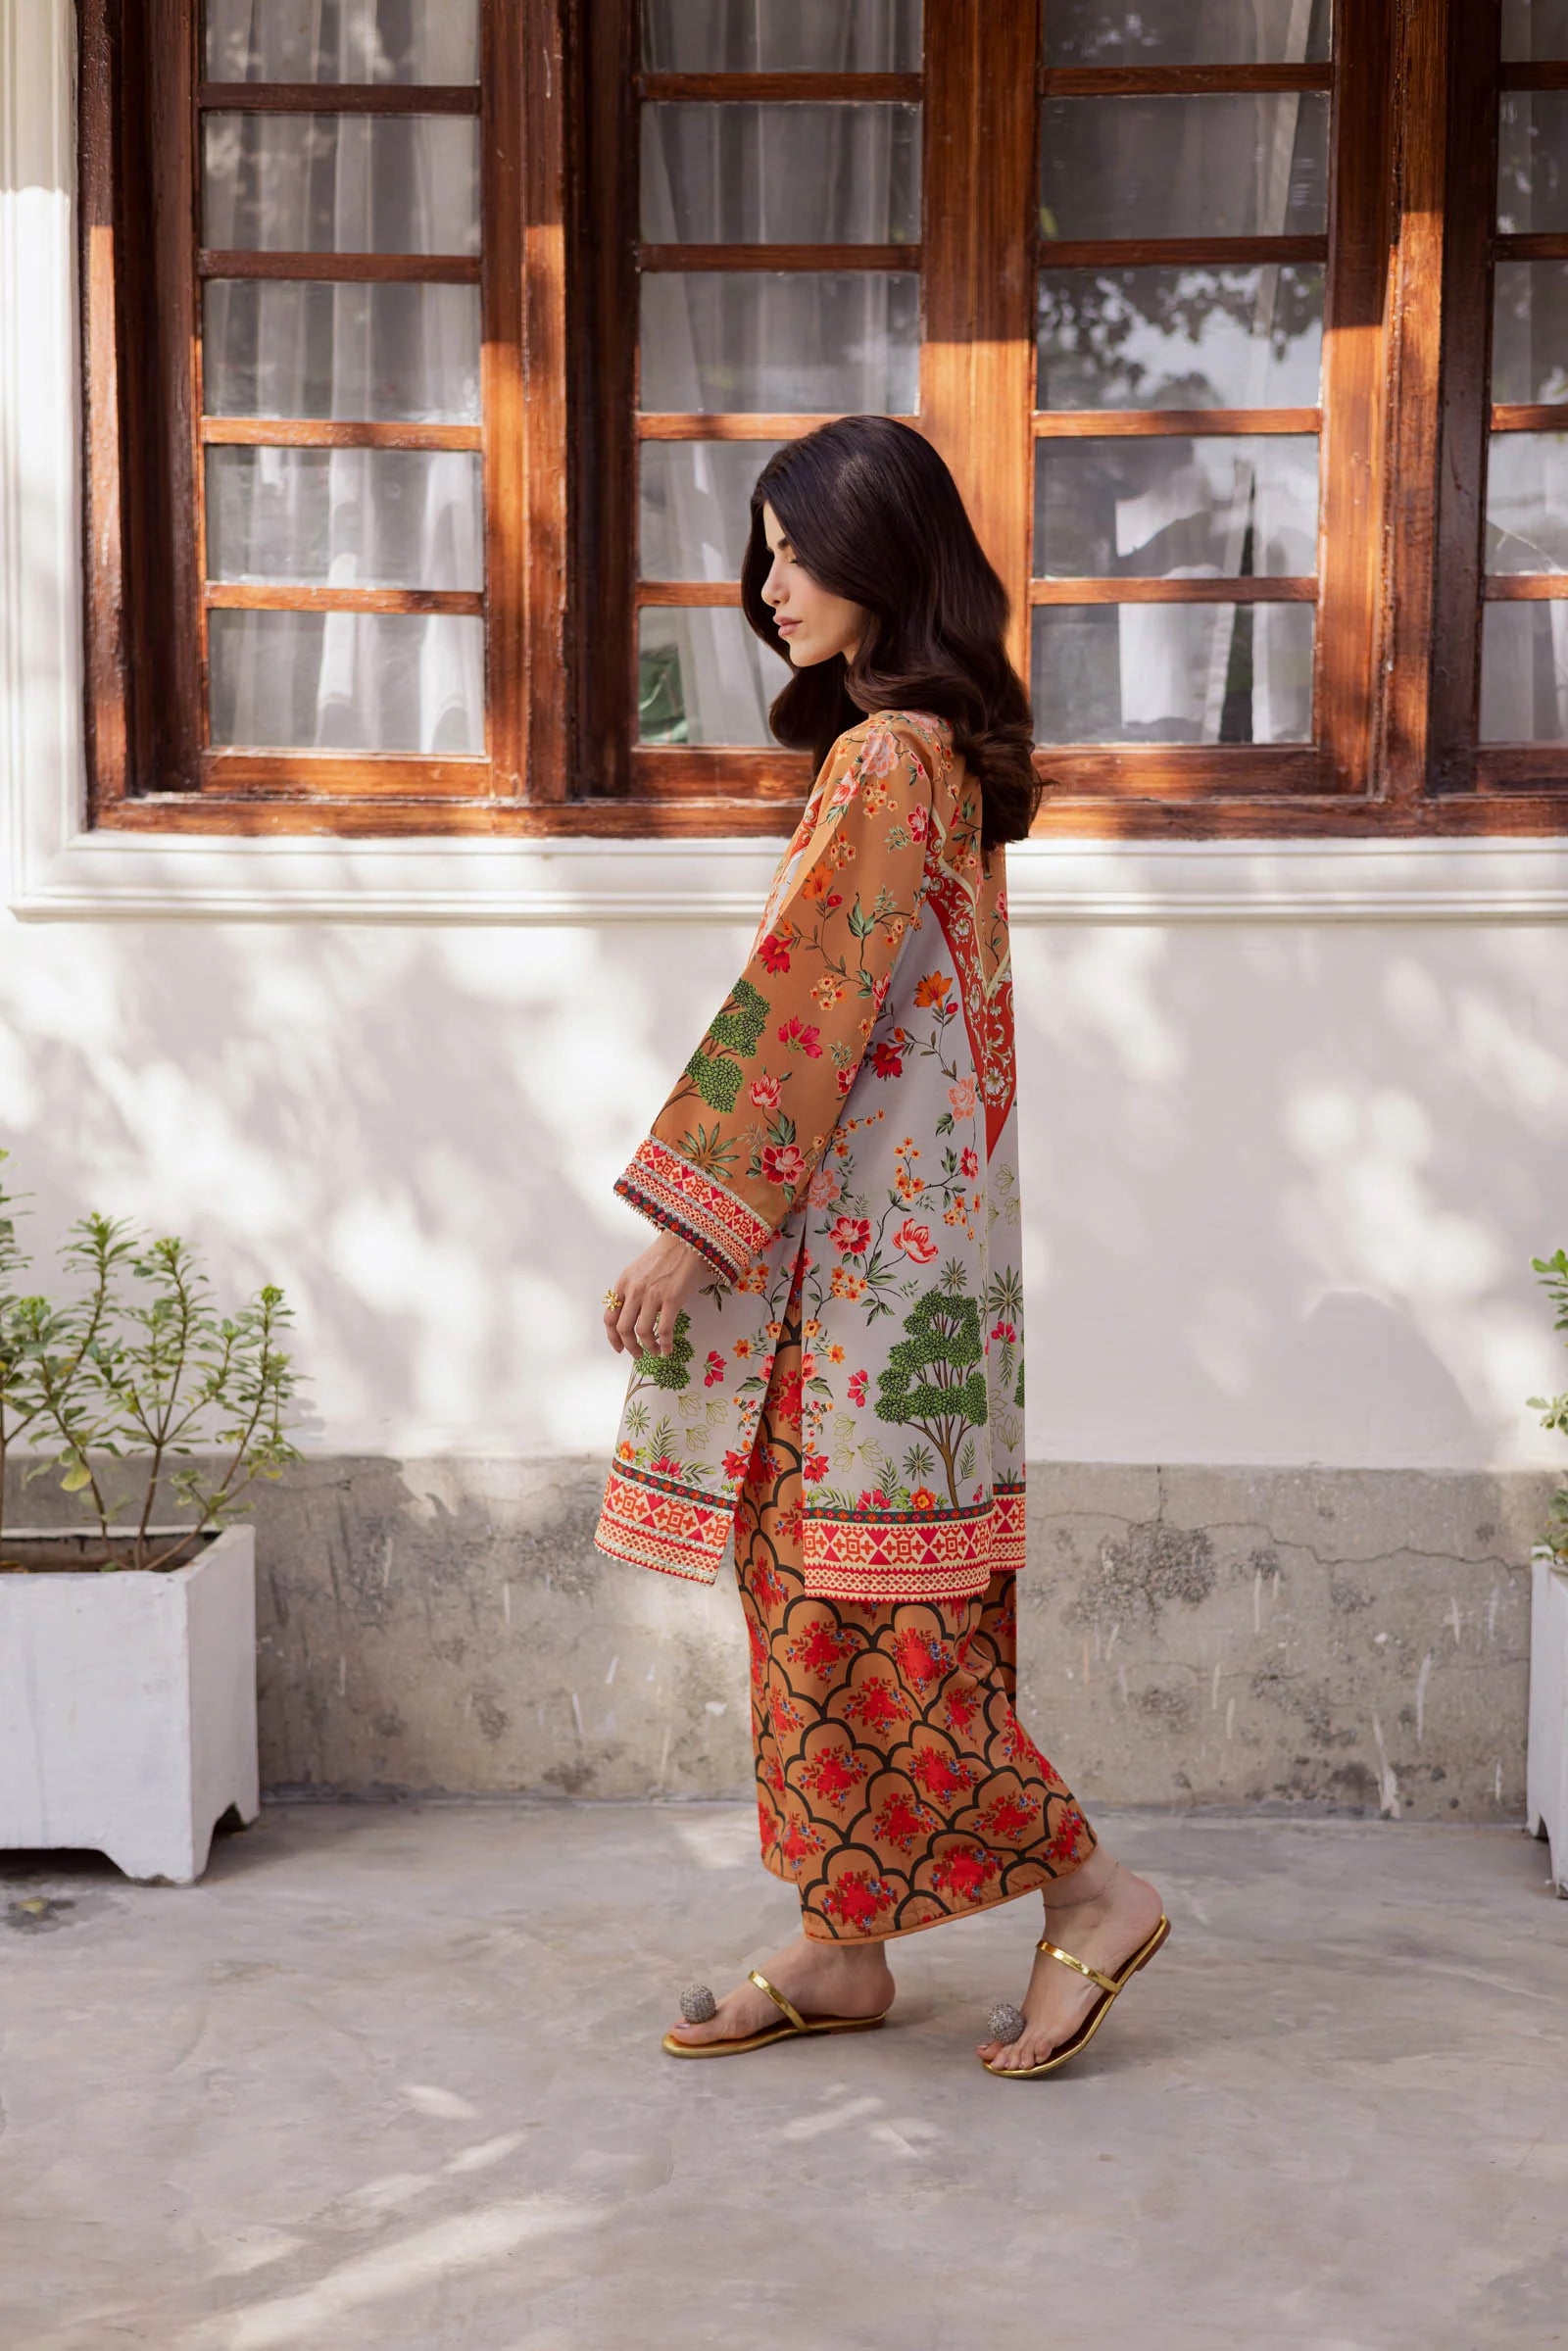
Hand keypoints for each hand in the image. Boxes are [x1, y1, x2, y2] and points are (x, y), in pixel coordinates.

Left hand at [603, 1229, 709, 1358]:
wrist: (686, 1240)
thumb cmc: (665, 1254)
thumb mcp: (638, 1270)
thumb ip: (632, 1291)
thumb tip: (632, 1315)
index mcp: (623, 1283)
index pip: (609, 1317)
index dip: (612, 1337)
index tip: (619, 1347)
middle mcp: (634, 1290)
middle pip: (623, 1329)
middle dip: (629, 1346)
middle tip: (636, 1354)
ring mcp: (652, 1295)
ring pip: (642, 1332)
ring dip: (647, 1347)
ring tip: (654, 1352)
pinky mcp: (672, 1299)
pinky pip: (665, 1330)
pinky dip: (665, 1345)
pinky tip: (668, 1351)